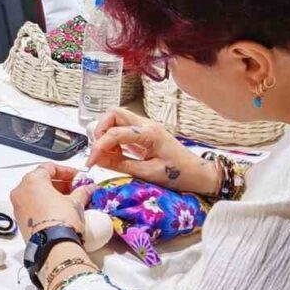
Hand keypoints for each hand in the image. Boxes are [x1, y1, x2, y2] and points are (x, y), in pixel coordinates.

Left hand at [11, 163, 91, 238]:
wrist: (53, 247)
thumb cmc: (62, 219)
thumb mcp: (75, 202)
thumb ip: (82, 192)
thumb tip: (89, 188)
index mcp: (32, 180)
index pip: (49, 167)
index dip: (66, 171)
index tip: (78, 177)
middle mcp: (20, 190)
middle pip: (41, 180)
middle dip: (59, 184)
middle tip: (75, 189)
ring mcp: (18, 206)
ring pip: (35, 194)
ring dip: (51, 194)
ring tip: (69, 201)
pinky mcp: (20, 220)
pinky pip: (32, 206)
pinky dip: (44, 205)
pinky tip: (58, 211)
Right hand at [87, 107, 219, 195]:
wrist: (199, 175)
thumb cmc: (179, 175)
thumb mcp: (147, 174)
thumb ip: (120, 165)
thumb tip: (97, 159)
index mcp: (149, 133)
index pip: (114, 133)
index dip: (98, 147)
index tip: (90, 163)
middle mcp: (146, 124)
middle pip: (113, 113)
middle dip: (100, 130)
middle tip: (99, 151)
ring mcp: (146, 127)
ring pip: (116, 119)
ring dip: (106, 134)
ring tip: (109, 155)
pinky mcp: (144, 133)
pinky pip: (123, 129)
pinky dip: (114, 139)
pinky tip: (117, 154)